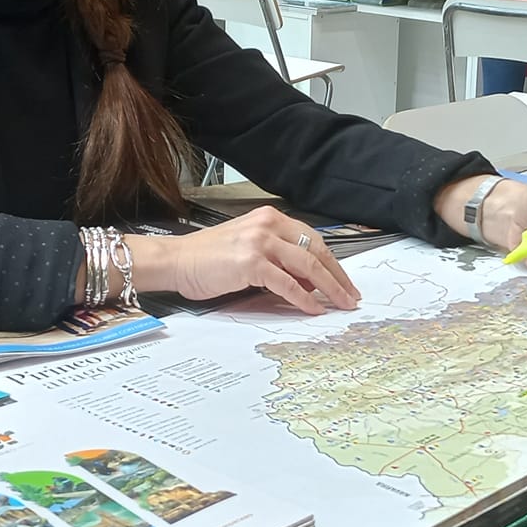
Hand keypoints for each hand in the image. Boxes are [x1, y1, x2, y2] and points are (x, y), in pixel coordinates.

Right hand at [125, 207, 359, 315]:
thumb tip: (309, 282)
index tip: (344, 281)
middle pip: (316, 250)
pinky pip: (288, 284)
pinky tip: (314, 309)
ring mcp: (260, 242)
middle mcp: (268, 225)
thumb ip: (279, 259)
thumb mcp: (249, 250)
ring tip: (341, 304)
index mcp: (269, 218)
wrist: (176, 260)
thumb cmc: (207, 259)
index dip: (332, 263)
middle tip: (351, 296)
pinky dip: (304, 299)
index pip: (312, 239)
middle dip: (338, 276)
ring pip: (308, 266)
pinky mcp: (251, 263)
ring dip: (329, 288)